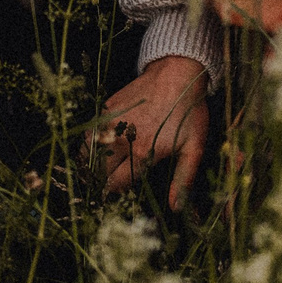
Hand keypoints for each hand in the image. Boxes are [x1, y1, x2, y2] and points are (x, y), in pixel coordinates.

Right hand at [97, 56, 210, 205]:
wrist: (177, 73)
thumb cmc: (188, 112)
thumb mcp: (193, 148)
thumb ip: (184, 180)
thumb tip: (177, 209)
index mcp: (141, 153)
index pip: (115, 184)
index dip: (115, 192)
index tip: (120, 193)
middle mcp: (121, 139)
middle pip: (97, 170)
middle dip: (100, 181)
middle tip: (106, 184)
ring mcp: (111, 121)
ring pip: (88, 150)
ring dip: (92, 162)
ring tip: (100, 168)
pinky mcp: (108, 107)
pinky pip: (91, 131)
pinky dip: (92, 142)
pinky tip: (103, 145)